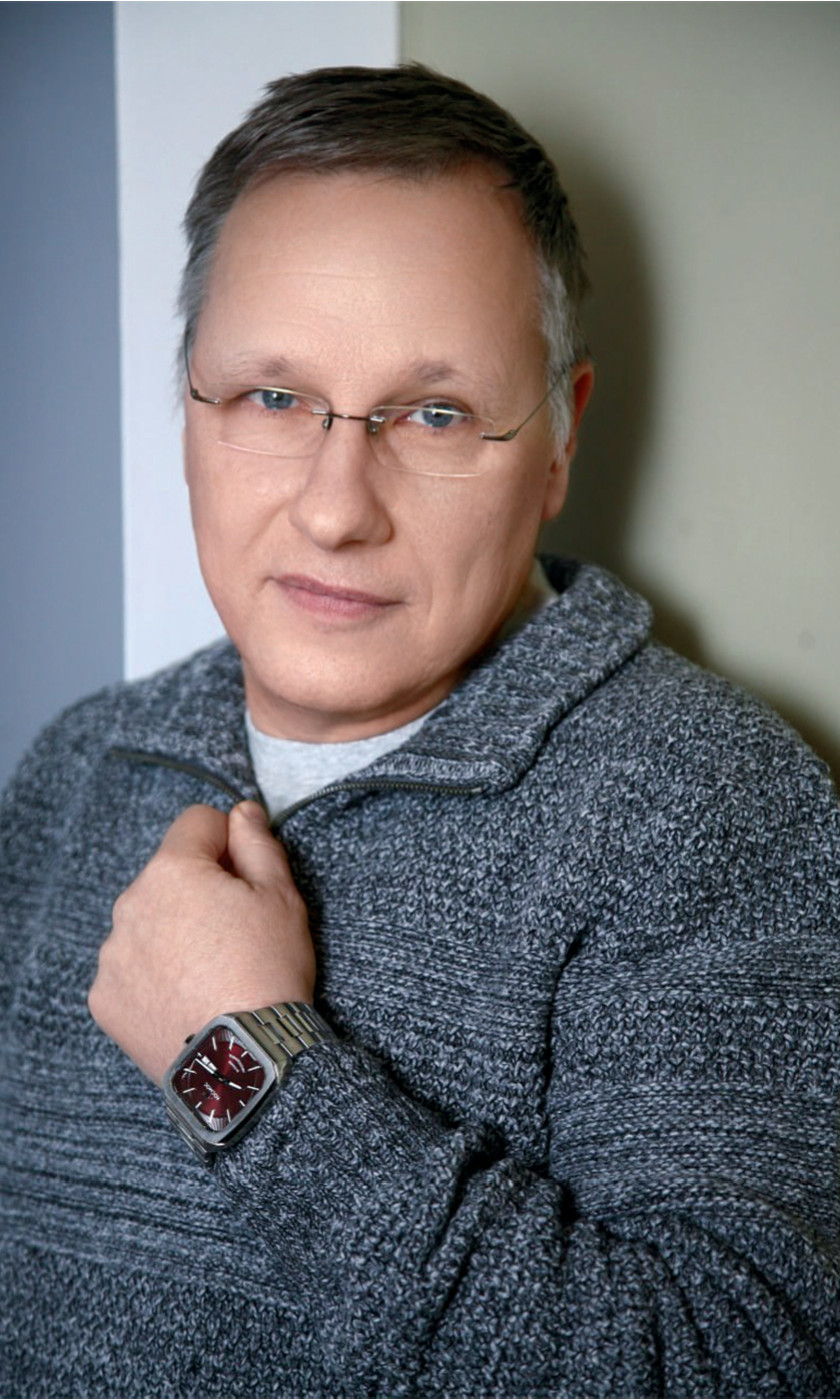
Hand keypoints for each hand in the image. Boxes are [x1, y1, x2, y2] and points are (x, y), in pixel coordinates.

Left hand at [88, 802, 315, 1084]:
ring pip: (147, 922)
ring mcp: (111, 955)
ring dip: (173, 933)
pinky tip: (185, 999)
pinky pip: (130, 969)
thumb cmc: (268, 971)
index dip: (229, 843)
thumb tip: (242, 812)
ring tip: (211, 974)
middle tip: (236, 936)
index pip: (197, 822)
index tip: (247, 878)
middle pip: (168, 876)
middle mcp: (130, 905)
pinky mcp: (104, 998)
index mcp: (173, 870)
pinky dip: (153, 977)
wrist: (242, 1061)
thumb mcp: (282, 897)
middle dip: (198, 891)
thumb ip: (258, 844)